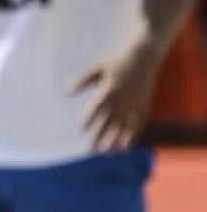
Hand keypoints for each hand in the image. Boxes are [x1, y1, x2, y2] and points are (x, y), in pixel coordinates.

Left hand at [71, 35, 166, 151]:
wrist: (143, 58)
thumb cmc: (115, 62)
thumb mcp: (97, 68)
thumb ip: (82, 80)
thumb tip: (67, 91)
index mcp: (110, 89)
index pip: (98, 108)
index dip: (90, 119)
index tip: (81, 130)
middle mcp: (123, 99)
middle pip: (110, 121)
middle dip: (100, 135)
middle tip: (89, 149)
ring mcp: (135, 105)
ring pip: (124, 127)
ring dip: (115, 140)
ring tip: (104, 152)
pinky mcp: (143, 108)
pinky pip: (137, 126)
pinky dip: (131, 137)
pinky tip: (123, 148)